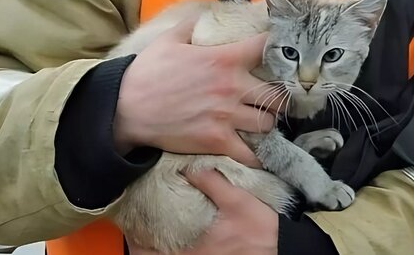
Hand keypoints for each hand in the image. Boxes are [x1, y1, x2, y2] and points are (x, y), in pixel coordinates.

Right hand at [113, 16, 278, 166]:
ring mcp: (227, 116)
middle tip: (273, 99)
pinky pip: (250, 154)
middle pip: (277, 95)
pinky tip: (257, 154)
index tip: (281, 50)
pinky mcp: (217, 141)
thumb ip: (190, 25)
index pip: (265, 47)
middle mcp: (232, 87)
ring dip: (267, 123)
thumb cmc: (147, 73)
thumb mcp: (169, 39)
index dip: (277, 46)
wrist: (126, 108)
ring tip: (260, 122)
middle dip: (279, 97)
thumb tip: (200, 15)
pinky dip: (257, 156)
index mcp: (225, 59)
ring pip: (268, 123)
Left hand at [128, 169, 278, 254]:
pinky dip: (180, 253)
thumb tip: (189, 167)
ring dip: (161, 253)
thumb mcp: (238, 199)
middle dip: (146, 251)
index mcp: (198, 246)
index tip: (128, 235)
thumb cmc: (261, 227)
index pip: (157, 252)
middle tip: (133, 241)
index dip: (139, 245)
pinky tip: (178, 245)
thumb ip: (212, 182)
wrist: (286, 247)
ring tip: (146, 244)